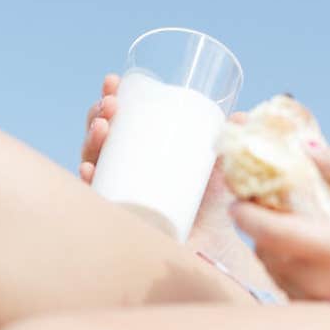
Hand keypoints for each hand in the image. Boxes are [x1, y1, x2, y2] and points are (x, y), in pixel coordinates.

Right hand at [78, 75, 247, 251]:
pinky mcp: (118, 220)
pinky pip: (97, 201)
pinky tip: (90, 171)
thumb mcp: (223, 168)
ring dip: (91, 142)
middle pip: (101, 140)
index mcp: (141, 156)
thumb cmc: (214, 208)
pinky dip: (89, 185)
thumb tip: (240, 115)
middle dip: (98, 116)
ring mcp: (118, 196)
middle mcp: (123, 175)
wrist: (216, 250)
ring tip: (103, 126)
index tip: (113, 79)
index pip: (120, 122)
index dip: (111, 99)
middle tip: (110, 104)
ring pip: (95, 164)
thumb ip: (232, 142)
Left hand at [229, 143, 329, 306]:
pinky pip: (283, 283)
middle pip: (266, 250)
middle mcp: (322, 280)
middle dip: (256, 226)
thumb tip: (308, 150)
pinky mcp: (318, 310)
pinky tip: (297, 246)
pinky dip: (281, 262)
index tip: (237, 201)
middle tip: (256, 200)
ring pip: (272, 268)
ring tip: (278, 220)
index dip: (250, 217)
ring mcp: (318, 300)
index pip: (278, 234)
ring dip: (268, 244)